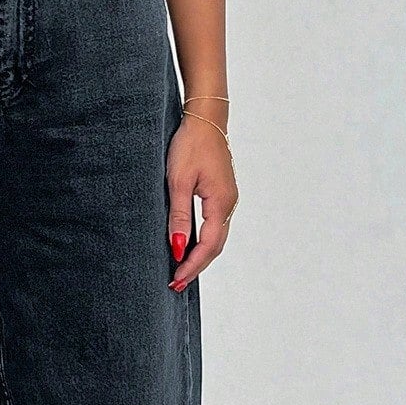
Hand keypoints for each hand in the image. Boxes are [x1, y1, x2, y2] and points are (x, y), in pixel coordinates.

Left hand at [166, 114, 236, 289]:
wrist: (205, 120)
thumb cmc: (190, 145)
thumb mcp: (178, 181)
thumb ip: (179, 215)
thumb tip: (178, 247)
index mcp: (220, 203)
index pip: (208, 245)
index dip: (192, 265)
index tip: (176, 279)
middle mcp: (229, 204)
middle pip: (216, 246)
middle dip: (196, 266)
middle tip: (176, 284)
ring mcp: (228, 199)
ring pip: (217, 237)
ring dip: (200, 256)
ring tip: (181, 271)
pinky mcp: (222, 194)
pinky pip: (215, 226)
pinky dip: (203, 241)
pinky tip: (190, 246)